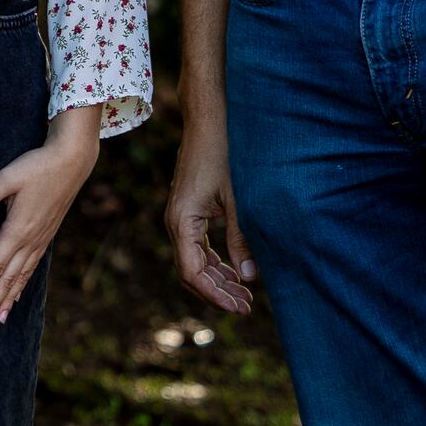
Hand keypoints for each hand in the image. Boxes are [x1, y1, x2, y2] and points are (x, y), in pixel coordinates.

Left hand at [0, 108, 101, 329]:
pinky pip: (32, 268)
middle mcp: (30, 240)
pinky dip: (22, 285)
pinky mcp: (46, 235)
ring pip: (21, 277)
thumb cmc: (37, 166)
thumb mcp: (7, 178)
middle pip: (8, 279)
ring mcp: (40, 240)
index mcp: (17, 229)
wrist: (71, 161)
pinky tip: (18, 295)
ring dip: (8, 299)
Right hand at [165, 122, 256, 314]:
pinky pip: (198, 246)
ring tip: (245, 293)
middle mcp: (177, 221)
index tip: (239, 307)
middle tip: (247, 306)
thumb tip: (249, 277)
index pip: (192, 273)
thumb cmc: (224, 153)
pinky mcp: (190, 209)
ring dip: (218, 278)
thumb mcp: (238, 199)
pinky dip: (215, 261)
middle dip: (217, 292)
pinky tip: (235, 268)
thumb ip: (242, 238)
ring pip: (195, 260)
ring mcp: (182, 216)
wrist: (210, 119)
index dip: (215, 295)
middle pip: (191, 272)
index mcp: (182, 221)